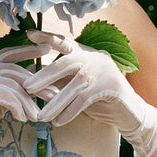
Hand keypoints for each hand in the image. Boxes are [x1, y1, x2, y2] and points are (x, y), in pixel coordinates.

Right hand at [0, 43, 49, 156]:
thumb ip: (7, 91)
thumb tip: (31, 84)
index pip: (6, 53)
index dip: (27, 50)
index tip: (46, 49)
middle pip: (14, 71)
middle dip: (38, 84)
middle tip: (55, 95)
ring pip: (12, 86)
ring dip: (29, 102)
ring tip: (39, 116)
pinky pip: (6, 96)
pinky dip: (18, 108)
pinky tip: (22, 119)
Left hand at [24, 31, 145, 133]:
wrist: (129, 113)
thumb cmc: (99, 99)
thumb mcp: (77, 86)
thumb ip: (60, 80)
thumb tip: (30, 77)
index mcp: (85, 53)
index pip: (64, 42)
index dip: (47, 37)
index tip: (29, 34)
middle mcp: (94, 58)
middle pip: (65, 63)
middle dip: (44, 76)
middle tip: (26, 87)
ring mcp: (104, 70)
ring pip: (74, 85)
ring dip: (55, 102)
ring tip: (41, 116)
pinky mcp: (111, 86)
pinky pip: (85, 99)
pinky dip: (69, 112)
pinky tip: (58, 122)